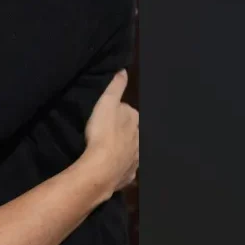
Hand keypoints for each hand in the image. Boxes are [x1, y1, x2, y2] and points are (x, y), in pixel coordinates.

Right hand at [81, 70, 138, 194]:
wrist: (101, 167)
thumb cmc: (103, 131)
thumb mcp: (106, 103)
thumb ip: (116, 86)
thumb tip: (124, 70)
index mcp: (137, 120)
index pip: (129, 112)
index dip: (117, 112)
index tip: (104, 115)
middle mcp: (142, 140)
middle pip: (132, 131)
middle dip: (124, 131)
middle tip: (106, 132)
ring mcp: (137, 159)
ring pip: (132, 150)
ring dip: (124, 148)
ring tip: (108, 149)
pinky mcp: (129, 174)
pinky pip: (126, 167)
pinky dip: (121, 165)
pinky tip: (112, 165)